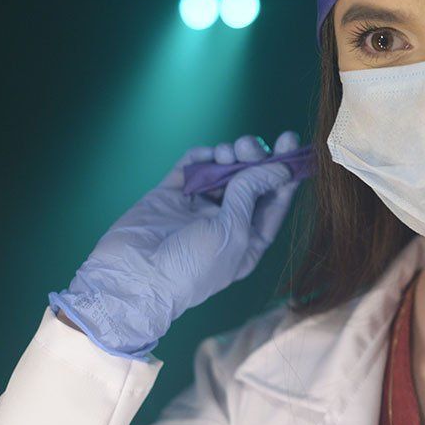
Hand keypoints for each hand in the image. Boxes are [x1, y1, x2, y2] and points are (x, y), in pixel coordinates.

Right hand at [49, 131, 301, 359]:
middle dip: (256, 159)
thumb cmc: (191, 267)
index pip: (273, 201)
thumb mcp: (232, 232)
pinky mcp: (169, 195)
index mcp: (248, 239)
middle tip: (252, 147)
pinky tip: (210, 154)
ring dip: (230, 155)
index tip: (291, 145)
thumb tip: (276, 168)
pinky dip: (202, 156)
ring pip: (222, 171)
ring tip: (230, 151)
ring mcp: (196, 207)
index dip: (284, 174)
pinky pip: (191, 168)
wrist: (133, 279)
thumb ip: (250, 195)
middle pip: (250, 181)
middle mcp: (225, 222)